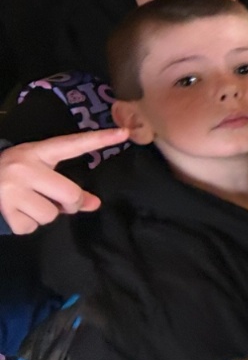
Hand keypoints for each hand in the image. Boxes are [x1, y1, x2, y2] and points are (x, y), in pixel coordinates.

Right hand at [0, 129, 129, 234]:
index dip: (100, 139)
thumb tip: (94, 204)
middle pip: (70, 195)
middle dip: (70, 203)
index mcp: (38, 152)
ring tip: (30, 203)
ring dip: (45, 215)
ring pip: (51, 215)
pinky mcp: (4, 209)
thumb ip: (67, 186)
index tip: (124, 133)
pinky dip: (27, 224)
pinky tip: (17, 212)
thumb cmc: (15, 176)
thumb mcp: (39, 171)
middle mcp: (24, 167)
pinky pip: (30, 226)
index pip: (73, 144)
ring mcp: (12, 189)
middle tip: (58, 201)